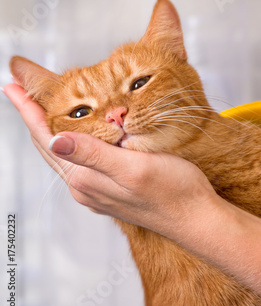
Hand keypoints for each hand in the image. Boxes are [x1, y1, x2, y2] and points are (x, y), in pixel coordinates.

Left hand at [3, 83, 217, 233]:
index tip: (12, 87)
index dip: (29, 112)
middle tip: (21, 92)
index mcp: (87, 180)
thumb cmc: (174, 192)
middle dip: (35, 119)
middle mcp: (88, 187)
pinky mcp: (115, 191)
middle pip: (51, 148)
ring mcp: (100, 191)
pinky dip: (74, 142)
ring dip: (52, 130)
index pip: (48, 140)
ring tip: (43, 110)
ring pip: (66, 155)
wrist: (197, 218)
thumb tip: (55, 141)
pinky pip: (84, 162)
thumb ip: (94, 156)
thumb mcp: (134, 169)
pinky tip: (80, 136)